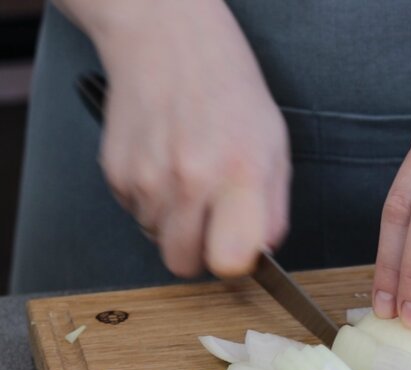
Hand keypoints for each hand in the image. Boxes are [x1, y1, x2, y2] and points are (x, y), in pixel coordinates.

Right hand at [91, 1, 288, 276]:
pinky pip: (135, 214)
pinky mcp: (115, 173)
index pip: (230, 261)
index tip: (239, 252)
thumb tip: (263, 252)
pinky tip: (166, 165)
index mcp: (239, 175)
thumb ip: (272, 207)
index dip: (235, 265)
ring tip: (190, 181)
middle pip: (184, 263)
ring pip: (158, 240)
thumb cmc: (227, 90)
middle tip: (214, 223)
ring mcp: (147, 178)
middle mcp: (189, 180)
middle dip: (200, 252)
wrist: (167, 42)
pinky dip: (151, 201)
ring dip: (175, 224)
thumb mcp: (274, 145)